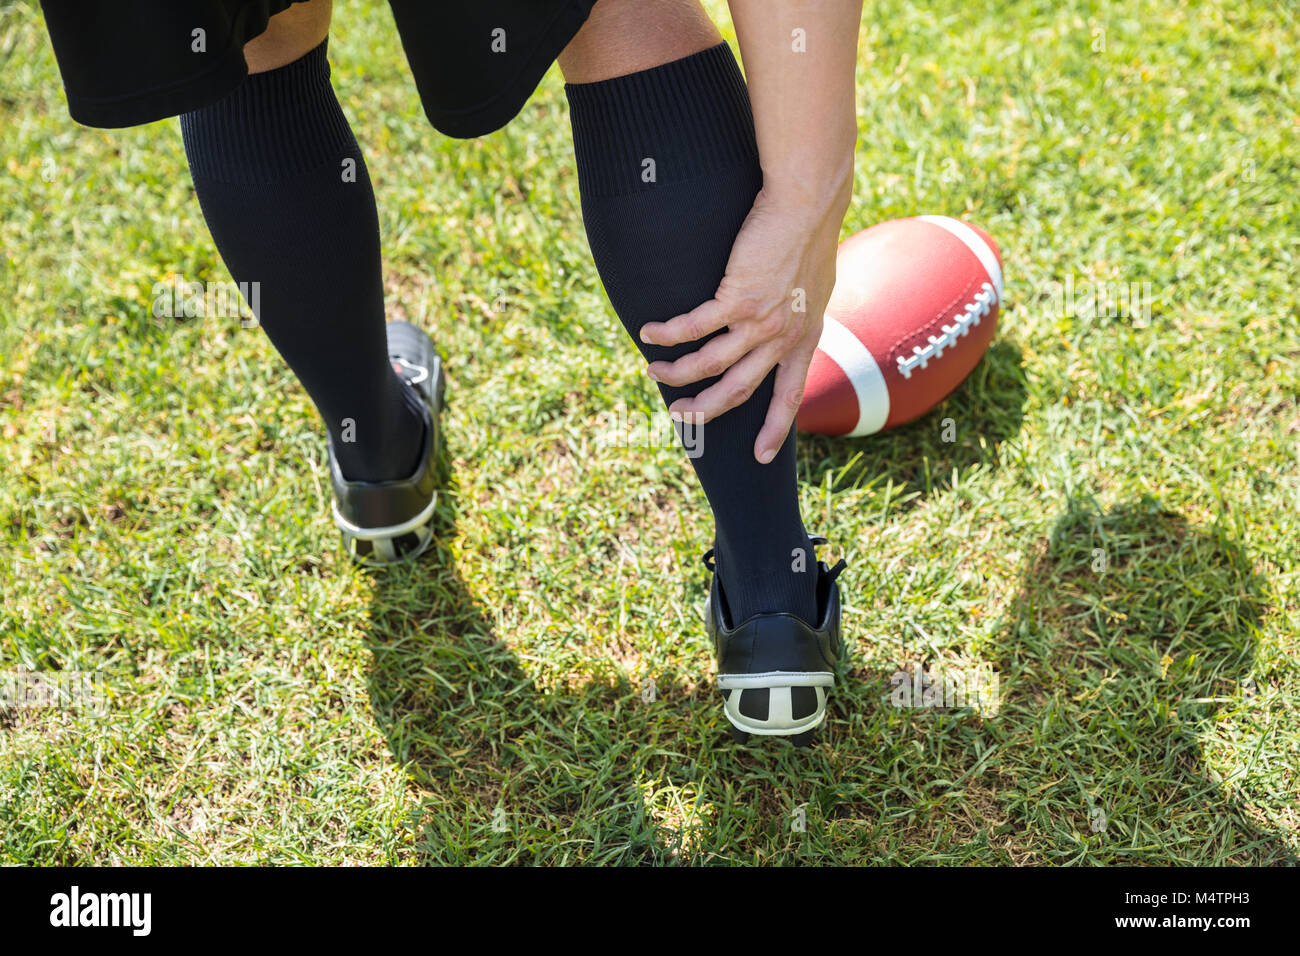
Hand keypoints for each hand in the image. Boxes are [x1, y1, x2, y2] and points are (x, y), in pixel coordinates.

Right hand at [640, 185, 845, 462]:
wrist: (807, 202)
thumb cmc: (810, 231)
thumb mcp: (814, 282)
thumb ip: (799, 306)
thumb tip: (788, 312)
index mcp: (804, 336)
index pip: (789, 395)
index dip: (774, 428)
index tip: (761, 456)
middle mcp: (784, 336)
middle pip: (740, 390)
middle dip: (707, 409)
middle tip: (680, 415)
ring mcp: (761, 321)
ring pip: (711, 364)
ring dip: (678, 372)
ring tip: (653, 370)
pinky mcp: (737, 298)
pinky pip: (693, 327)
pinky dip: (667, 334)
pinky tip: (649, 332)